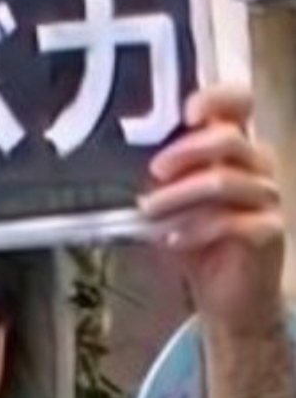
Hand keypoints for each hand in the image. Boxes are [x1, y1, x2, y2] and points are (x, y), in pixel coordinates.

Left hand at [139, 85, 284, 333]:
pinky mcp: (269, 232)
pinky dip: (195, 229)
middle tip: (154, 171)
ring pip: (224, 182)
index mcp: (238, 150)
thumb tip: (127, 160)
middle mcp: (259, 167)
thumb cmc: (202, 244)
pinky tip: (171, 241)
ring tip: (149, 212)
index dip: (219, 98)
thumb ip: (167, 179)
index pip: (240, 105)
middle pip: (229, 140)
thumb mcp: (177, 206)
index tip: (188, 112)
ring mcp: (268, 199)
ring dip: (179, 196)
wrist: (230, 299)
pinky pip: (231, 222)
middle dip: (186, 152)